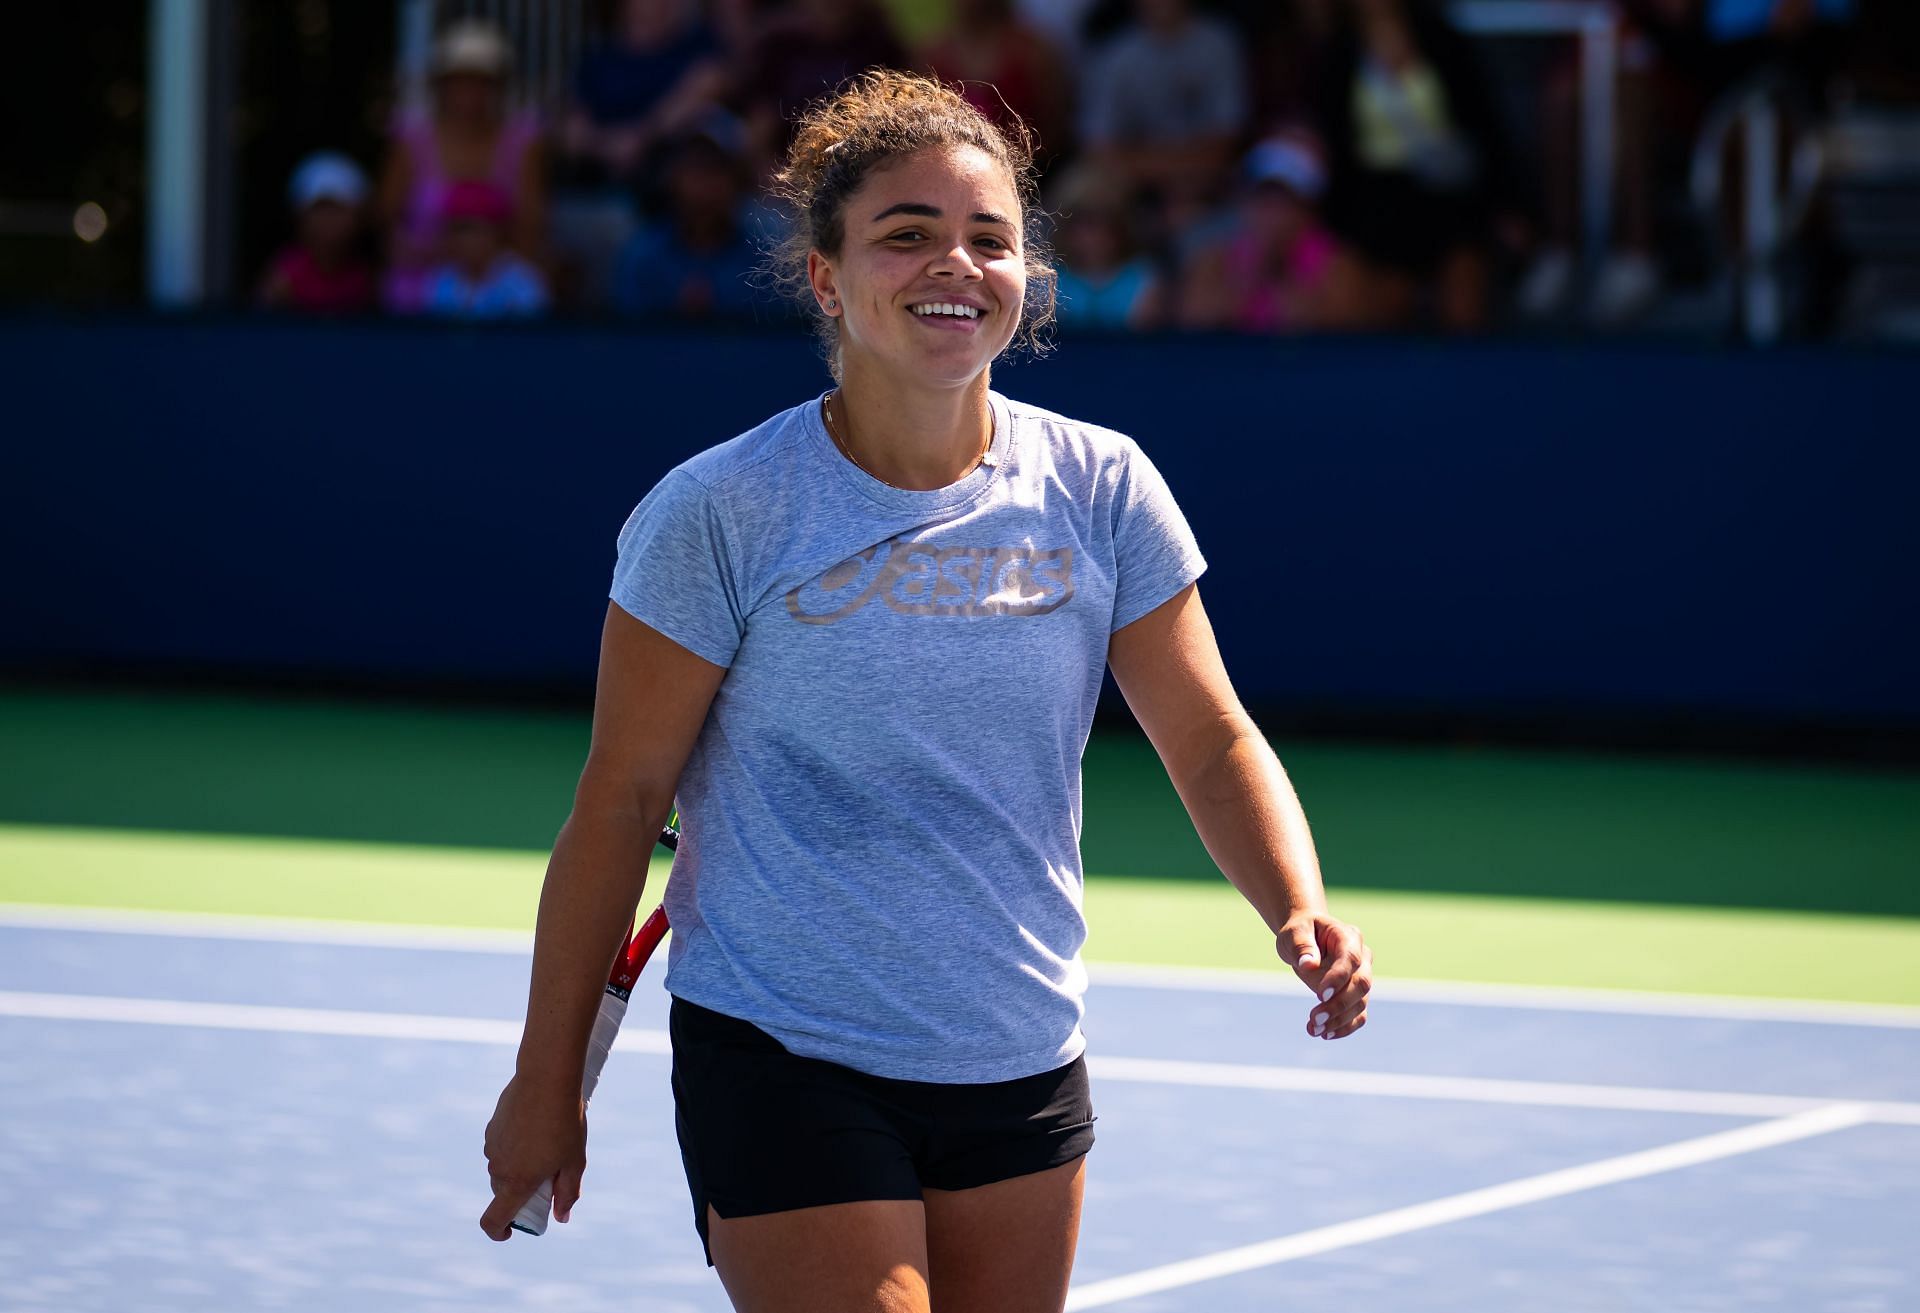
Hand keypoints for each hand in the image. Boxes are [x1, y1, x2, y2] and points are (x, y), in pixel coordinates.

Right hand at [478, 1075, 588, 1240]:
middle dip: (521, 1192)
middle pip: (504, 1192)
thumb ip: (567, 1193)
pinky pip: (501, 1146)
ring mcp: (492, 1146)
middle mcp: (498, 1168)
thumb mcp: (574, 1161)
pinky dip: (514, 1146)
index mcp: (517, 1183)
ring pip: (503, 1167)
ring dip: (519, 1166)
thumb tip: (562, 1216)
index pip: (493, 1221)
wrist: (546, 1078)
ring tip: (547, 1143)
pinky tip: (536, 1126)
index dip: (499, 1232)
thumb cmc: (565, 1122)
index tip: (511, 1230)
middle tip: (548, 1177)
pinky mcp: (492, 1127)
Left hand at [1276, 913, 1371, 1039]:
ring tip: (1314, 1030)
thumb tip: (1308, 965)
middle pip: (1361, 984)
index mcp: (1349, 937)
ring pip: (1361, 1003)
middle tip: (1315, 1019)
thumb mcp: (1295, 932)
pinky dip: (1345, 1027)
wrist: (1306, 937)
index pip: (1350, 959)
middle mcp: (1362, 958)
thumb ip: (1302, 946)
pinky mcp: (1356, 995)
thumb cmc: (1301, 931)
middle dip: (1339, 1005)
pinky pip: (1359, 1015)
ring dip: (1339, 1020)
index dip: (1338, 978)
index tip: (1320, 995)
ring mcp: (1362, 977)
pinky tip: (1326, 1034)